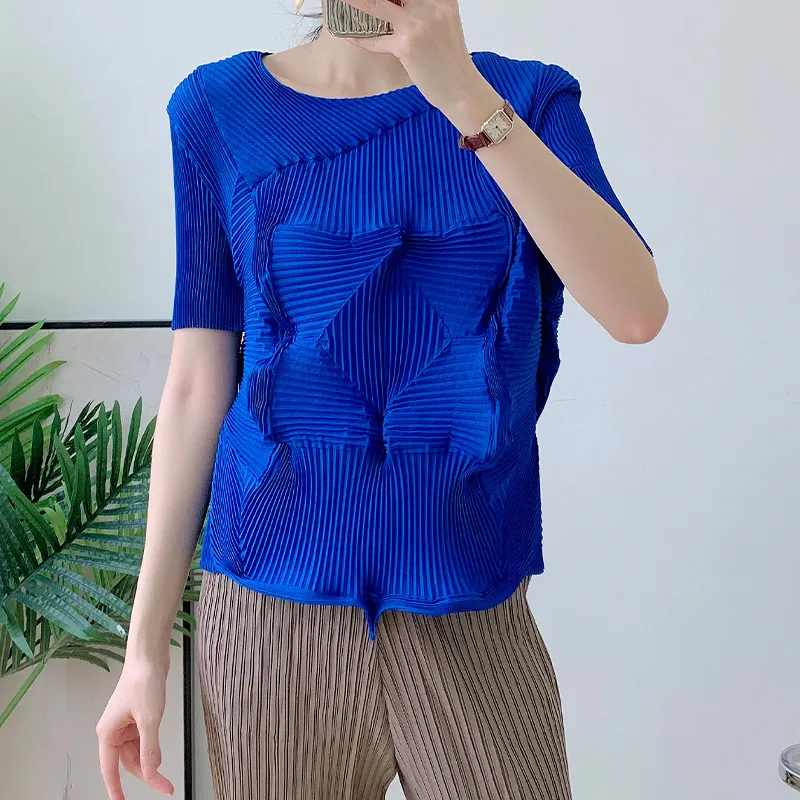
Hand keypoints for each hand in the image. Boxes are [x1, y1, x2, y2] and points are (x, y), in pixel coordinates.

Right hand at [96, 659, 173, 798]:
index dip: (116, 790)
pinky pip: (143, 740)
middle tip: (165, 786)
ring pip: (137, 752)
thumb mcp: (149, 719)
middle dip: (146, 775)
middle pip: (128, 762)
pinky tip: (160, 752)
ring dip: (151, 762)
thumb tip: (150, 771)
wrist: (150, 656)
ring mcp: (125, 724)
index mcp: (108, 733)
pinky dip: (152, 748)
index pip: (109, 770)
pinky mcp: (137, 717)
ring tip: (166, 773)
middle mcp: (114, 730)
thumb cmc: (143, 680)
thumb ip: (149, 748)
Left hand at [337, 0, 488, 112]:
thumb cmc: (450, 61)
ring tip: (341, 1)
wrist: (463, 90)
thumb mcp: (444, 23)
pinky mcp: (407, 45)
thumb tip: (396, 5)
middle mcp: (431, 4)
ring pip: (376, 4)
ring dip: (355, 2)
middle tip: (351, 0)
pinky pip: (376, 39)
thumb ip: (424, 8)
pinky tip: (349, 36)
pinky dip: (361, 39)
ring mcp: (418, 24)